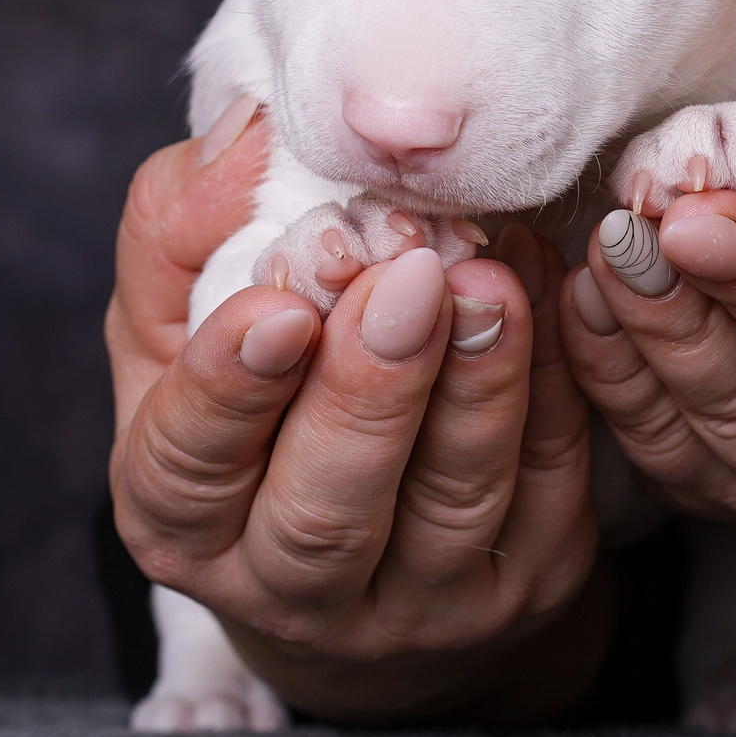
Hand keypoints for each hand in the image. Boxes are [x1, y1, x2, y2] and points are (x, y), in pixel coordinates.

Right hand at [105, 105, 606, 722]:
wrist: (372, 538)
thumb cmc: (257, 395)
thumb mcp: (181, 312)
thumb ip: (186, 223)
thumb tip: (251, 133)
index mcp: (181, 520)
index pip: (190, 465)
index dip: (231, 389)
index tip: (280, 306)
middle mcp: (291, 589)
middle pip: (326, 510)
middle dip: (371, 389)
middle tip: (408, 278)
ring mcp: (418, 603)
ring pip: (451, 503)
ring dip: (478, 388)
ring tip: (487, 284)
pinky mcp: (527, 583)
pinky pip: (550, 485)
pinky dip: (554, 385)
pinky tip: (541, 292)